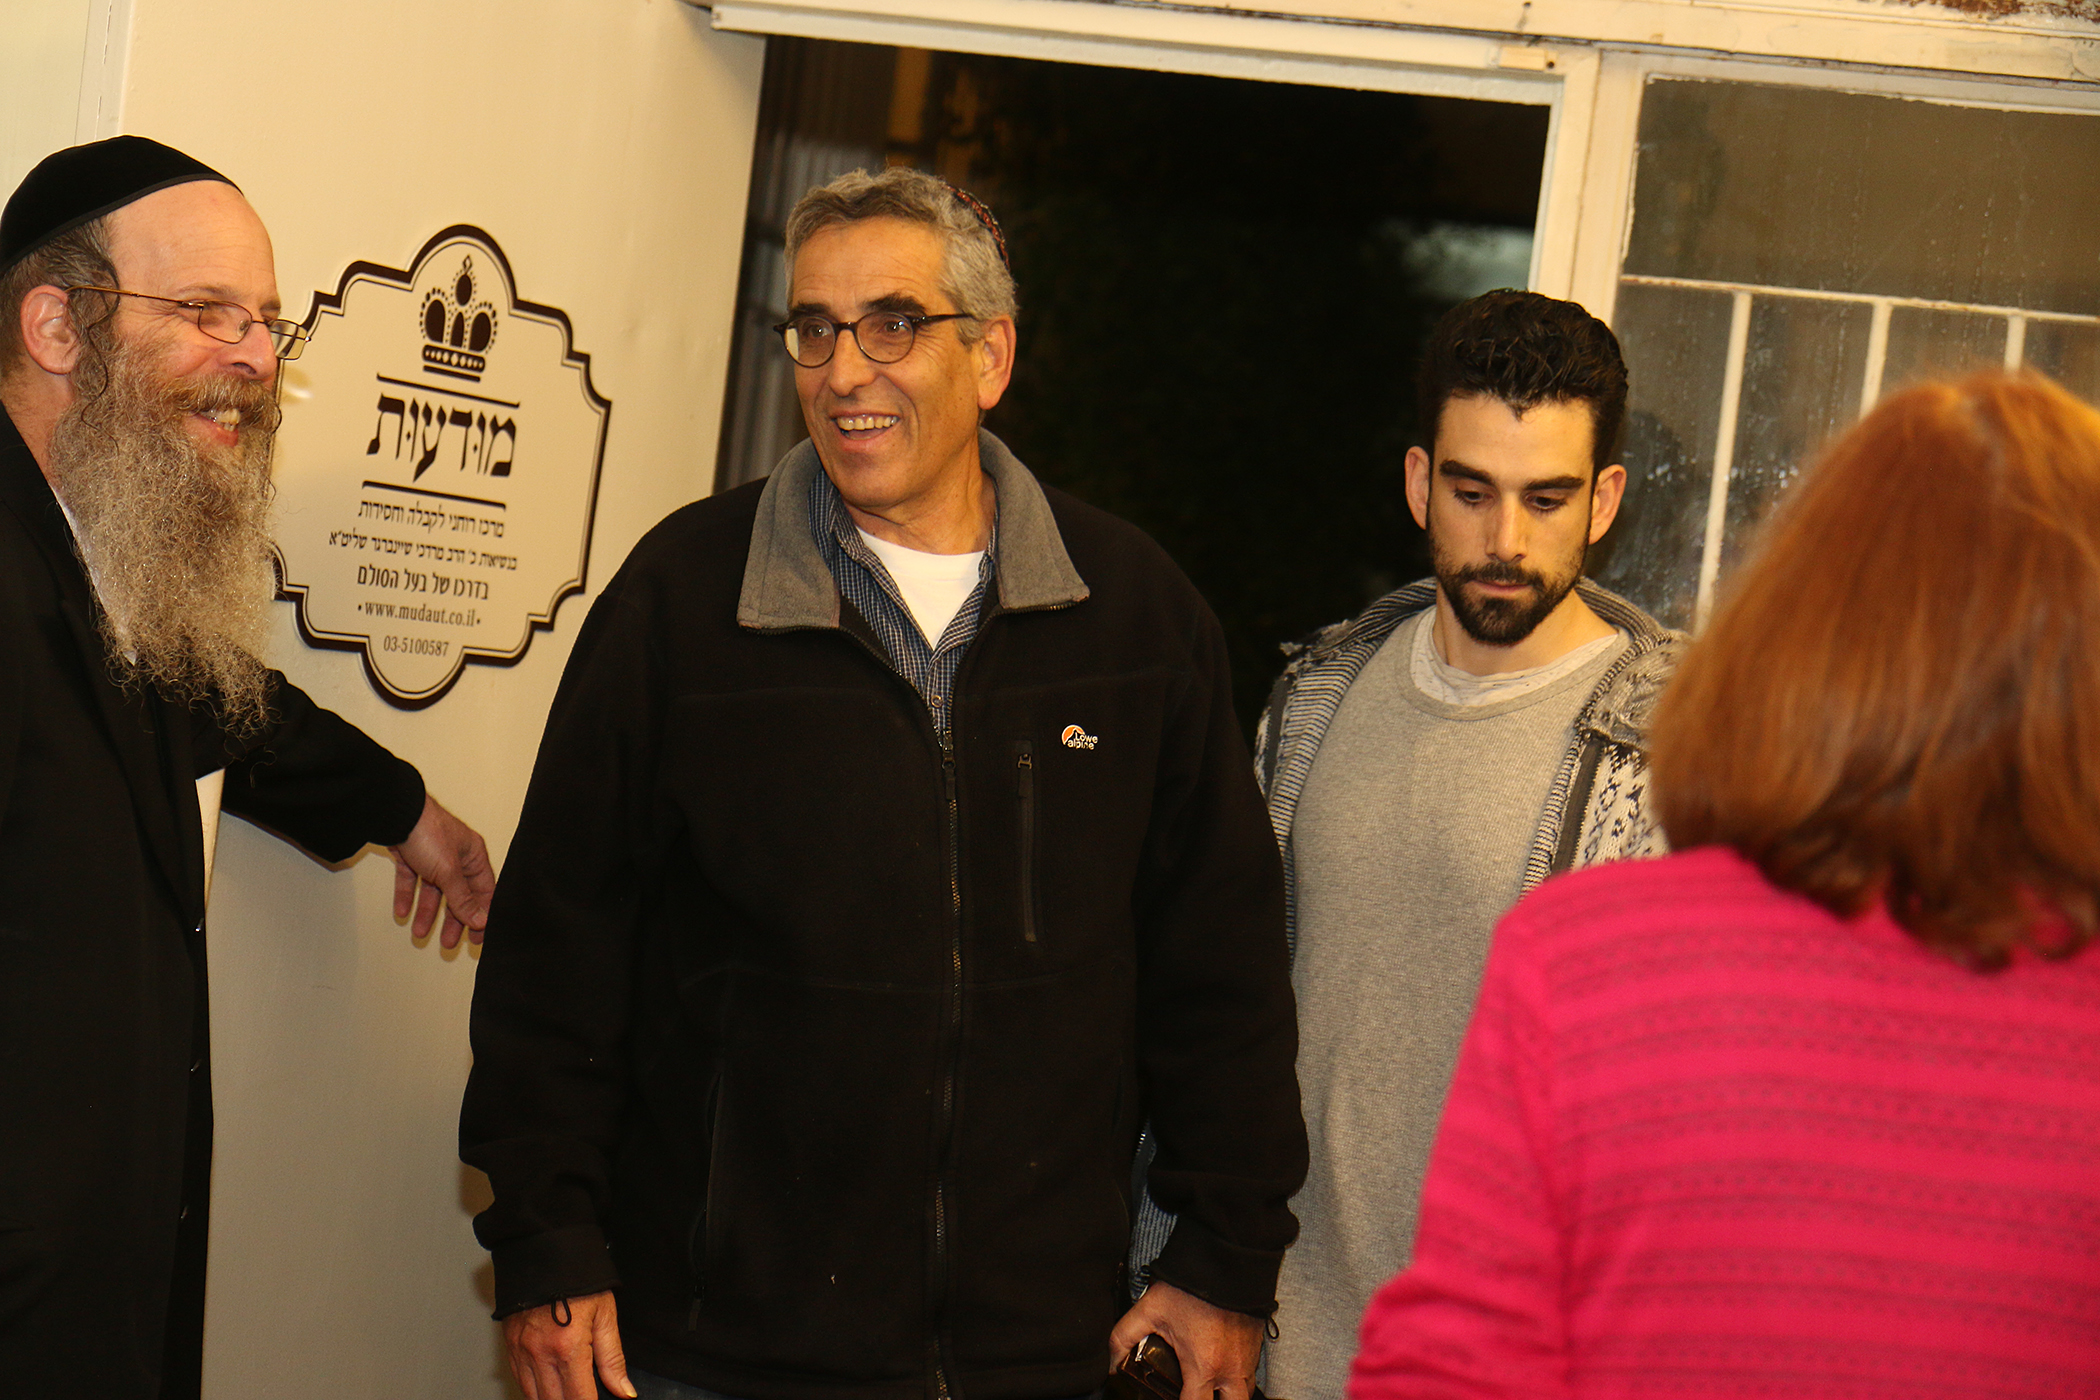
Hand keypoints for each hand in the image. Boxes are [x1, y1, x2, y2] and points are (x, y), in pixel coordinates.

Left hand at [388, 794, 493, 947]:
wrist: (395, 813)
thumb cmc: (429, 833)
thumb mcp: (449, 872)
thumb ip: (463, 899)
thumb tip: (480, 920)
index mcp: (473, 855)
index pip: (483, 891)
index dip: (481, 914)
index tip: (477, 937)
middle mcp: (456, 855)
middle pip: (458, 893)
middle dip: (452, 919)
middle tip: (449, 942)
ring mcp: (433, 855)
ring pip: (433, 890)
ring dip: (427, 912)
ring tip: (420, 933)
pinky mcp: (411, 855)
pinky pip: (411, 880)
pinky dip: (407, 896)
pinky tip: (402, 913)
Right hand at [502, 1290, 634, 1399]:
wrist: (544, 1252)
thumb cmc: (578, 1280)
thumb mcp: (605, 1316)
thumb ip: (613, 1359)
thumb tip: (624, 1391)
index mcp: (568, 1347)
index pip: (579, 1399)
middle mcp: (540, 1354)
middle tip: (582, 1397)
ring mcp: (521, 1352)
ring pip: (534, 1397)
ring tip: (567, 1395)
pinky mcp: (510, 1346)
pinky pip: (520, 1382)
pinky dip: (534, 1392)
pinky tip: (547, 1391)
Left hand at [1111, 1280, 1264, 1399]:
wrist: (1225, 1261)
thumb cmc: (1189, 1286)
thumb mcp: (1149, 1310)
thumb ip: (1124, 1337)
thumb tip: (1113, 1362)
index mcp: (1204, 1366)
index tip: (1174, 1398)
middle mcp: (1230, 1368)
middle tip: (1196, 1393)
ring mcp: (1247, 1358)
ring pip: (1244, 1392)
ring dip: (1228, 1394)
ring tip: (1210, 1386)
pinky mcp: (1257, 1344)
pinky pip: (1251, 1373)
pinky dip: (1238, 1377)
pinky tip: (1222, 1367)